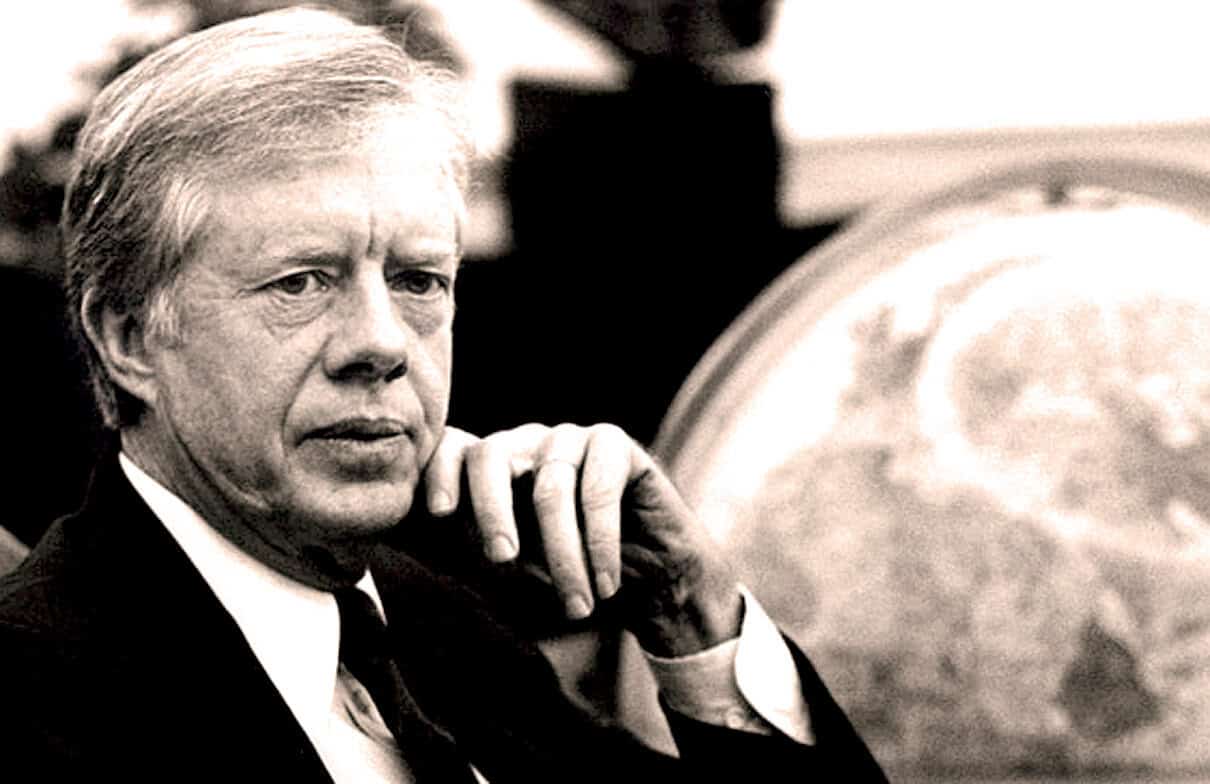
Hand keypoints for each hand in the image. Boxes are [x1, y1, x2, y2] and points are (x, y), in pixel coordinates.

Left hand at [422, 423, 742, 655]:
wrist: (649, 582)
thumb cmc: (570, 575)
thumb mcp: (515, 568)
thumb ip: (476, 547)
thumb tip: (425, 536)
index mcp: (490, 470)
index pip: (453, 452)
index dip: (441, 474)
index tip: (440, 514)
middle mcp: (525, 445)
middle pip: (491, 455)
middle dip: (491, 511)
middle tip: (503, 561)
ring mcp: (569, 439)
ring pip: (550, 488)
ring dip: (563, 556)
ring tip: (577, 605)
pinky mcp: (614, 444)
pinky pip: (599, 488)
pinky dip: (601, 543)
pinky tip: (607, 582)